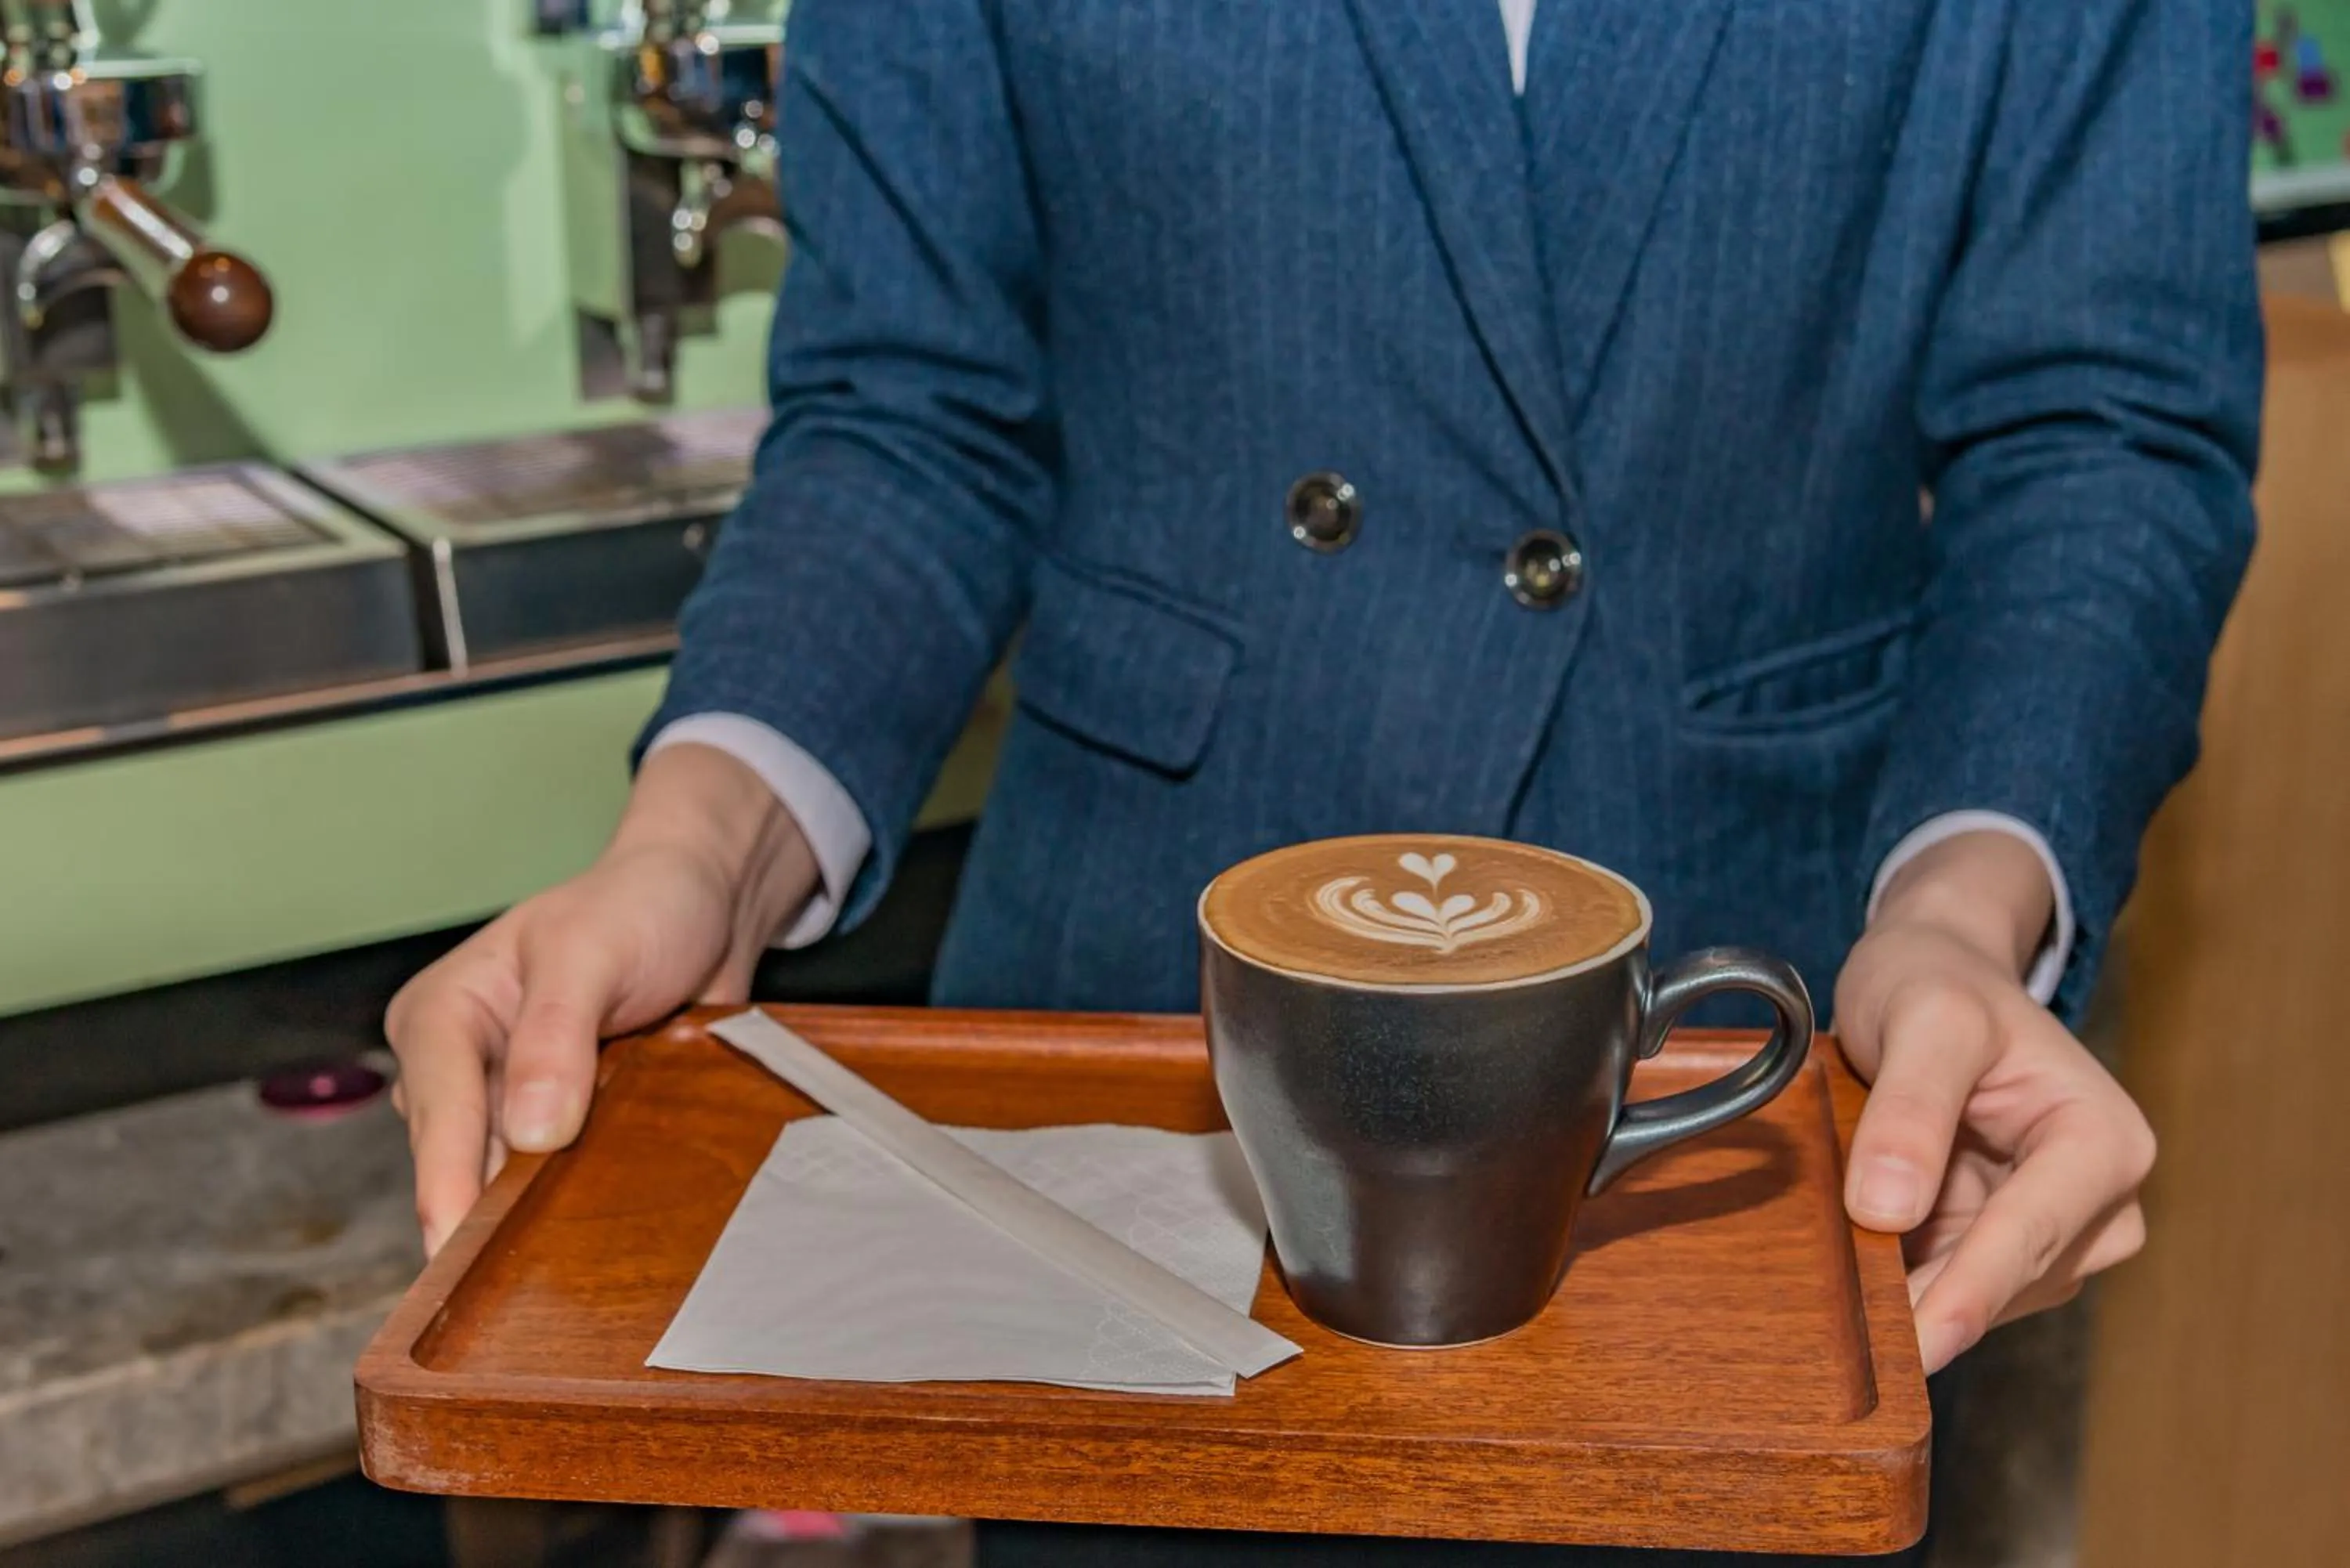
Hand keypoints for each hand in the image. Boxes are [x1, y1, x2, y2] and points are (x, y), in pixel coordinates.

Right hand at [385, 744, 818, 1254]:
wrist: (705, 903)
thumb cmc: (641, 907)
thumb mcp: (594, 953)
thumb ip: (555, 1035)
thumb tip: (530, 1132)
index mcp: (441, 1014)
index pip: (439, 1115)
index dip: (449, 1188)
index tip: (458, 1258)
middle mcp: (460, 1065)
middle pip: (462, 1162)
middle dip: (490, 1218)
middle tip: (520, 1291)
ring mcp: (509, 1101)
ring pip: (506, 1182)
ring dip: (536, 1219)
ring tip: (567, 1269)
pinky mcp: (559, 1124)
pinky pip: (553, 1180)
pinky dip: (572, 1206)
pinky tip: (598, 1239)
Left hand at [1834, 831, 2154, 1373]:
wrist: (1934, 972)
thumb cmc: (1936, 982)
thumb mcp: (1923, 1018)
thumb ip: (1910, 1109)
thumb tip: (1887, 1211)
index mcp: (2105, 1140)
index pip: (2033, 1231)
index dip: (1971, 1291)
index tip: (1922, 1343)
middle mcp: (2101, 1197)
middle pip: (2010, 1274)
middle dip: (1931, 1300)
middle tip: (1848, 1337)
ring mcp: (2058, 1227)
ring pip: (1982, 1292)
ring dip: (1914, 1293)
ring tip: (1840, 1283)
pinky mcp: (2008, 1243)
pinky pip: (1956, 1281)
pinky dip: (1907, 1281)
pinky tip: (1857, 1274)